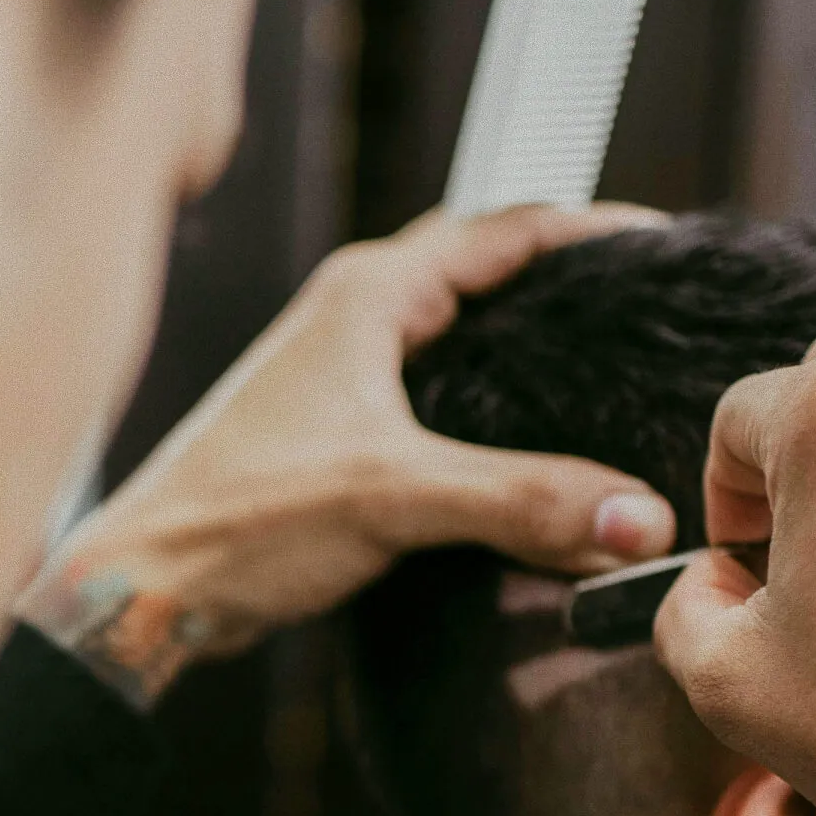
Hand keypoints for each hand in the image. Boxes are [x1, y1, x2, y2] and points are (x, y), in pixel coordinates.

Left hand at [20, 203, 673, 706]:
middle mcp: (353, 318)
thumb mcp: (393, 497)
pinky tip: (523, 448)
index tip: (665, 250)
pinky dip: (485, 405)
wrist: (149, 586)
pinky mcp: (335, 432)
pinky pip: (432, 395)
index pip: (504, 229)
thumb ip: (520, 500)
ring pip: (455, 335)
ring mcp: (341, 374)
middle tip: (645, 312)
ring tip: (602, 371)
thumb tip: (636, 519)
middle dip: (564, 282)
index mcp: (368, 295)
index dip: (591, 231)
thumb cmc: (239, 520)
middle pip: (483, 271)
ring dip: (522, 345)